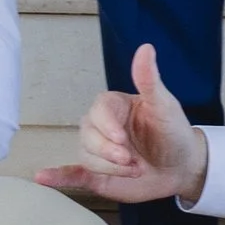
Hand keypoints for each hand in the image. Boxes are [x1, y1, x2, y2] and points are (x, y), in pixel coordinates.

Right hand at [36, 42, 209, 207]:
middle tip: (132, 160)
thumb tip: (146, 48)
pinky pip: (71, 174)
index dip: (107, 126)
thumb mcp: (164, 105)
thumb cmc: (172, 132)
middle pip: (89, 136)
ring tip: (135, 171)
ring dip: (109, 168)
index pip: (98, 111)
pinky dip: (56, 176)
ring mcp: (97, 151)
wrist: (182, 168)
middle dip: (109, 151)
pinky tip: (43, 177)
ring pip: (87, 157)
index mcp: (113, 106)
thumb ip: (149, 80)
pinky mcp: (95, 174)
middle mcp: (101, 127)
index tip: (123, 139)